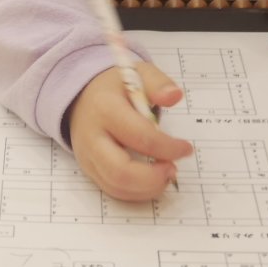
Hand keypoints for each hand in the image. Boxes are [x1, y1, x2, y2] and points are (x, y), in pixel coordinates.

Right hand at [64, 63, 193, 201]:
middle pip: (120, 171)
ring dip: (146, 188)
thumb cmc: (115, 87)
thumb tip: (174, 96)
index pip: (139, 136)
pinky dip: (136, 192)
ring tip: (164, 175)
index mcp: (105, 109)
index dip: (167, 147)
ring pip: (116, 186)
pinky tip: (151, 180)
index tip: (185, 148)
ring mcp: (88, 156)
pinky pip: (112, 190)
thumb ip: (157, 84)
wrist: (81, 96)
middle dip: (153, 178)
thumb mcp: (138, 74)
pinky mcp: (88, 169)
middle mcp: (92, 136)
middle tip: (172, 169)